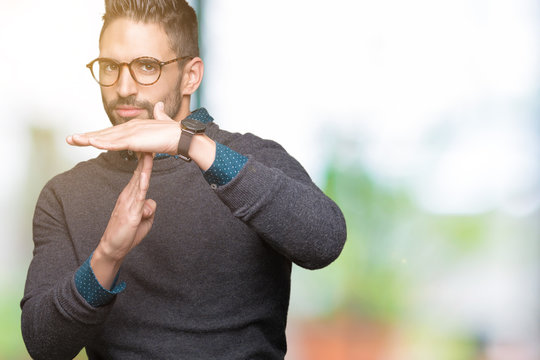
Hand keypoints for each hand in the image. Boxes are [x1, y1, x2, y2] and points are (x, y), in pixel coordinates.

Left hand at [67, 102, 180, 154]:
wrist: (182, 136)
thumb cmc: (174, 132)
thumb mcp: (162, 123)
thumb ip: (159, 115)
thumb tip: (160, 105)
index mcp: (134, 126)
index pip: (111, 132)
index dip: (96, 134)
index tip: (83, 137)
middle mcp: (130, 127)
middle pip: (104, 133)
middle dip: (86, 136)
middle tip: (70, 139)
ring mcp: (132, 133)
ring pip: (106, 137)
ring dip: (88, 139)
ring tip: (74, 140)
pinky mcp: (135, 140)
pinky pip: (116, 143)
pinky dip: (103, 143)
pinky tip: (92, 143)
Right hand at [91, 152, 156, 288]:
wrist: (112, 248)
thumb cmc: (127, 234)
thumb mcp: (143, 220)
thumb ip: (148, 209)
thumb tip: (150, 202)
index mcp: (131, 195)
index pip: (139, 174)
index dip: (145, 161)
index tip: (151, 147)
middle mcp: (128, 195)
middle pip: (139, 172)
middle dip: (145, 157)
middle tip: (150, 140)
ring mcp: (128, 203)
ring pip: (139, 181)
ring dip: (144, 166)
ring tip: (149, 151)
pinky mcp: (130, 212)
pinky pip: (138, 196)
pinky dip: (143, 184)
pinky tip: (146, 174)